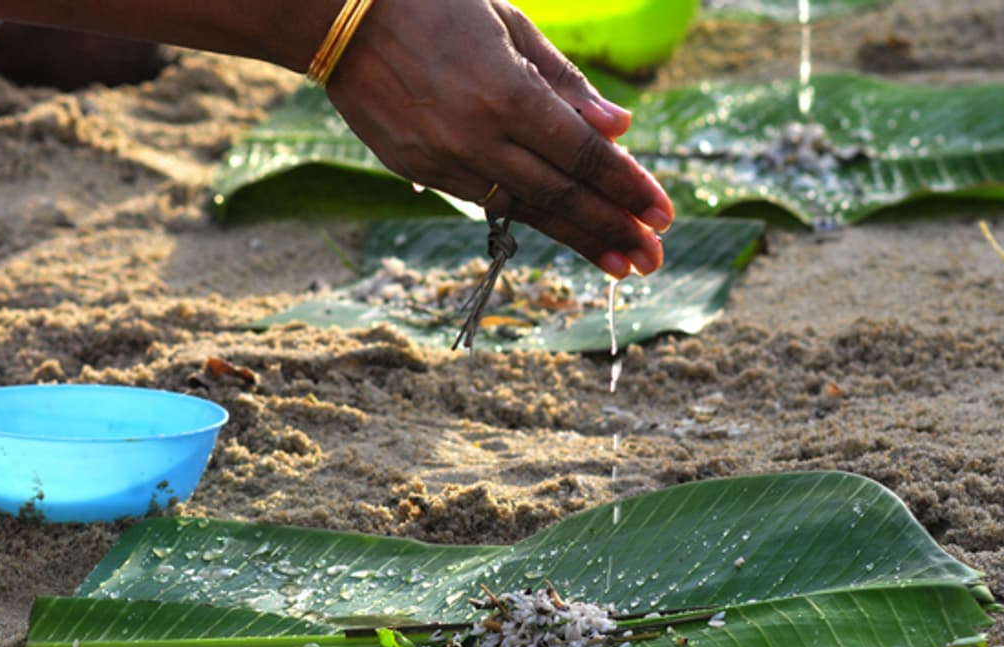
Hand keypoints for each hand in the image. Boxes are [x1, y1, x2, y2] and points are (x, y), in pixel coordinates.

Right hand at [321, 0, 673, 277]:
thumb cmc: (436, 4)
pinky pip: (484, 199)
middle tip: (653, 259)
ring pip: (524, 209)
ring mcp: (444, 160)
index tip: (663, 213)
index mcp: (507, 94)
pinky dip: (528, 214)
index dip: (627, 187)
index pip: (583, 155)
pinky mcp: (417, 170)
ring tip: (621, 264)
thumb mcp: (510, 25)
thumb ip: (565, 82)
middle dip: (613, 230)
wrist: (341, 16)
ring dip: (578, 238)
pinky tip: (562, 228)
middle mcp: (477, 137)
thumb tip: (620, 128)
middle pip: (560, 197)